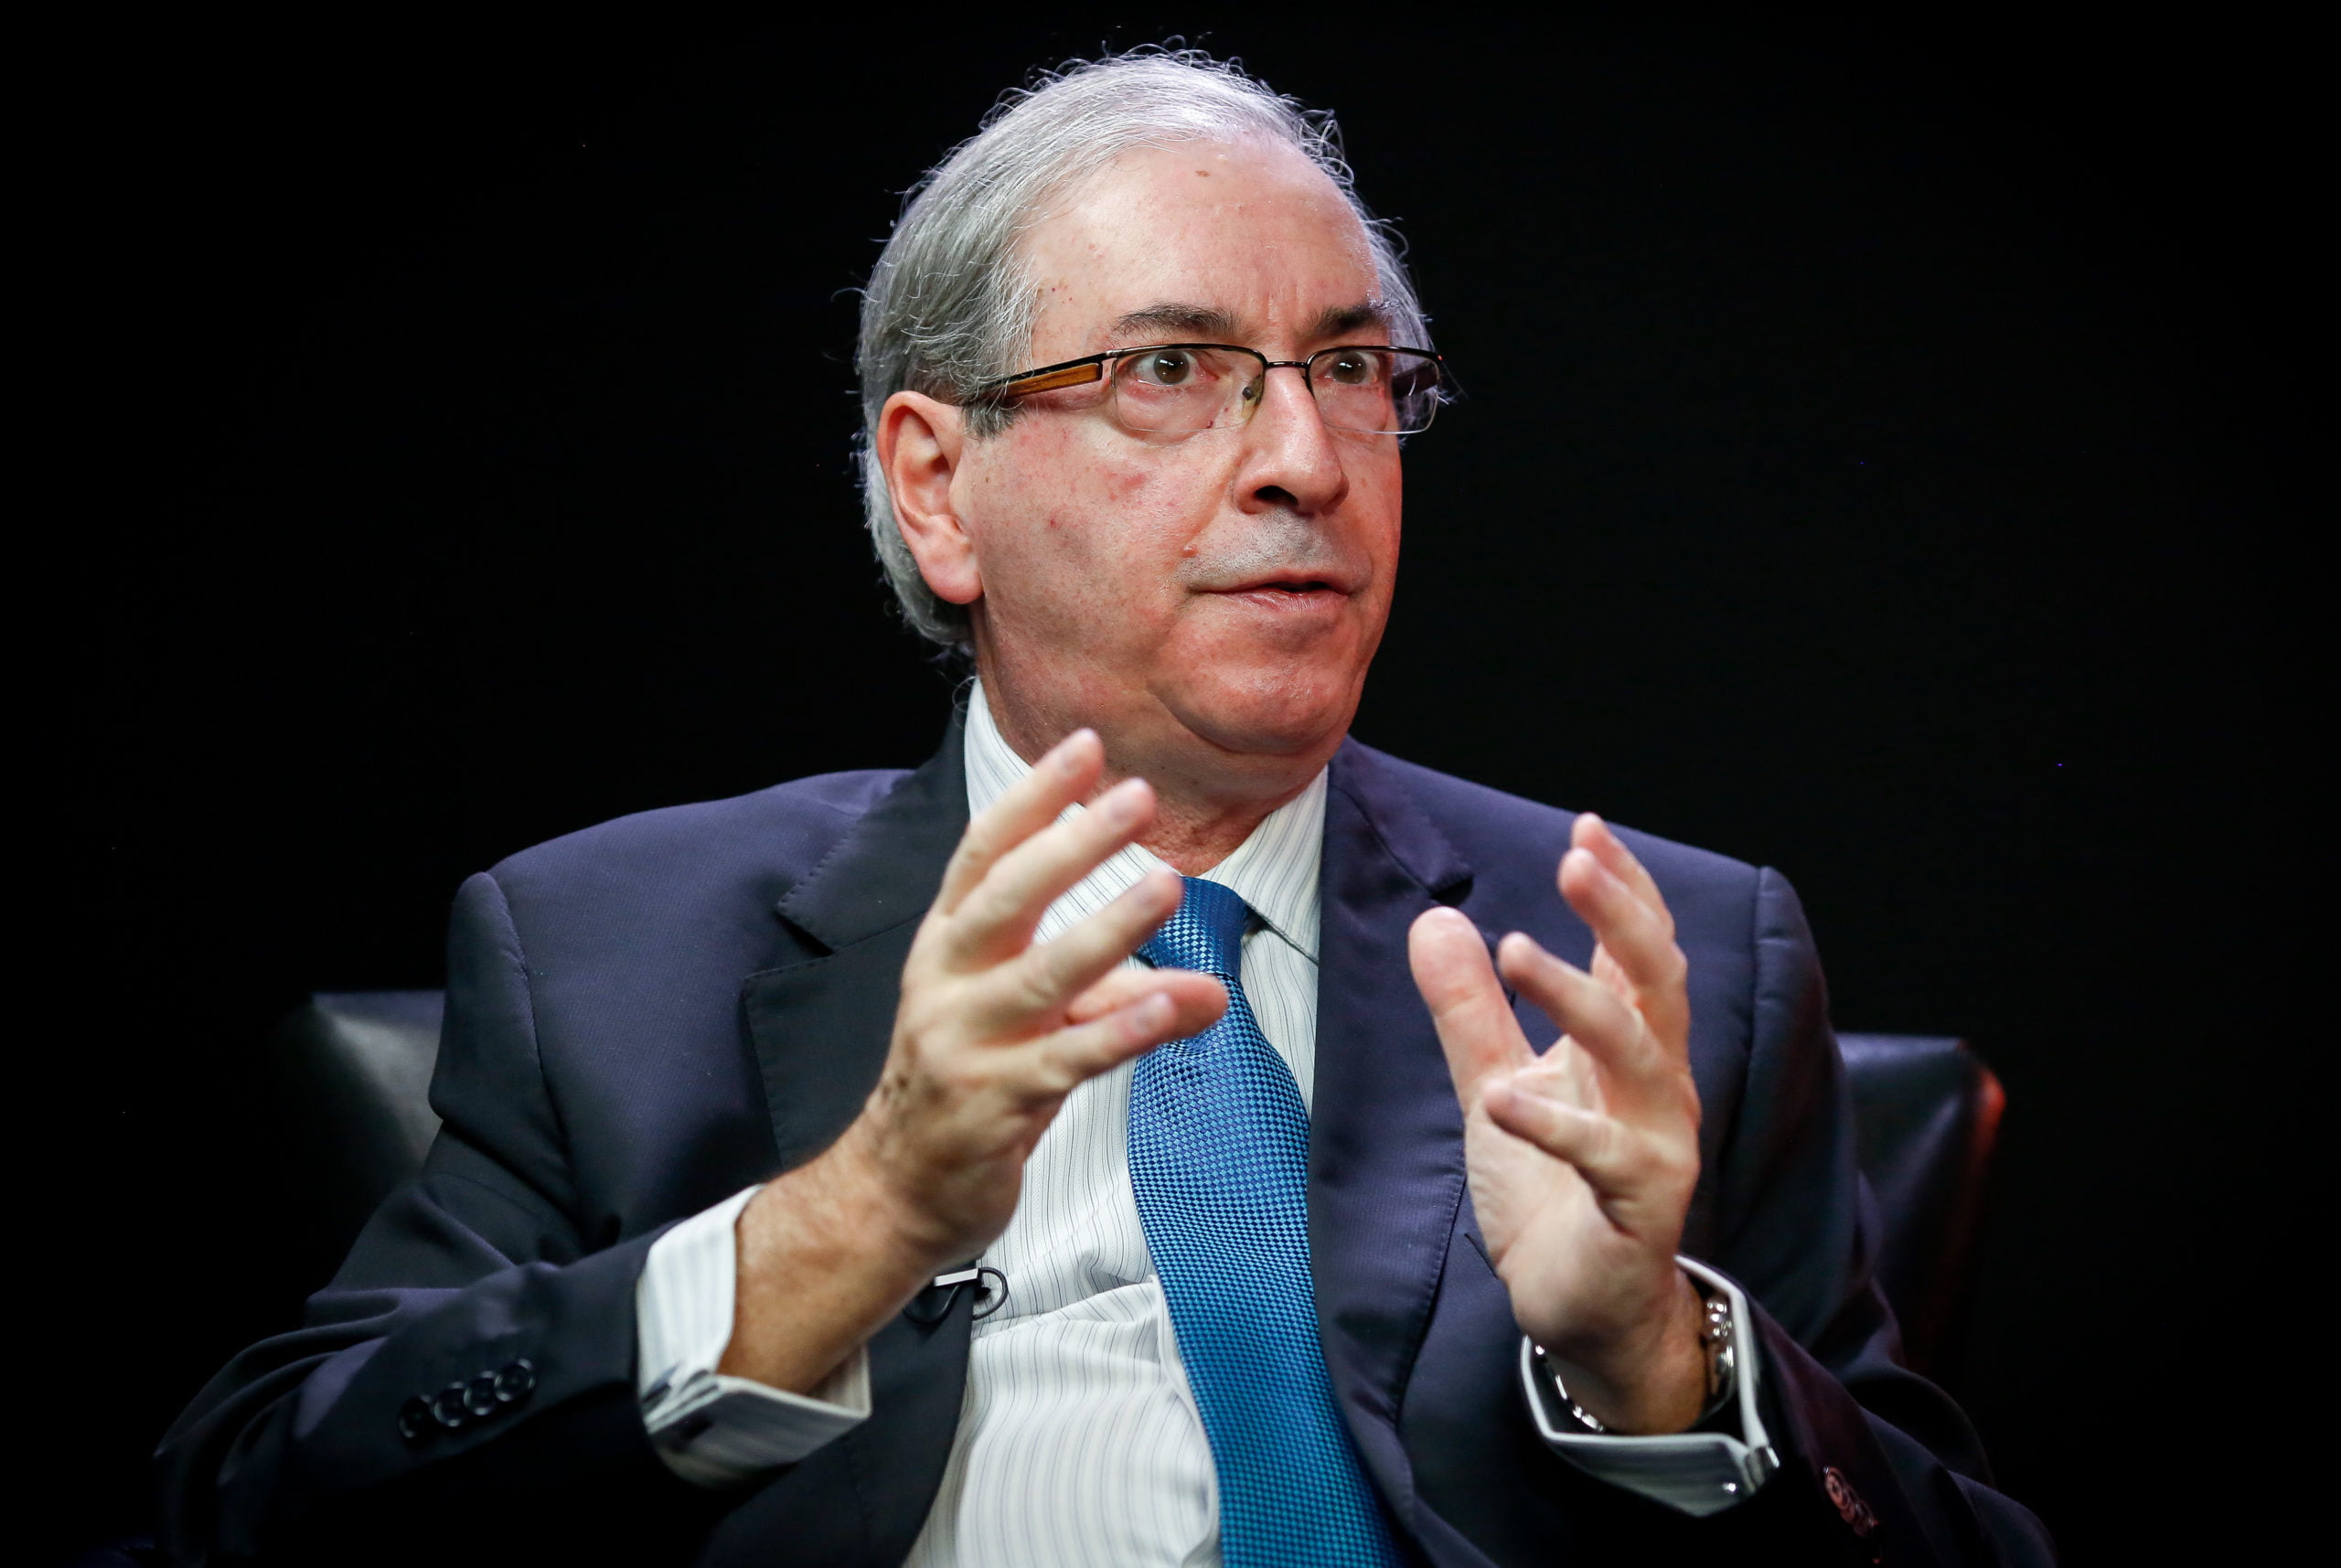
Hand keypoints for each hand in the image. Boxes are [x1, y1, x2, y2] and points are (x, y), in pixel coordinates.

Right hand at [723, 729, 1226, 1390]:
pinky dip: (1120, 1030)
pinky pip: (1065, 1060)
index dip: (1035, 798)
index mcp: (947, 945)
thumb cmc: (968, 1087)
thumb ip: (1112, 994)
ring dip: (1109, 926)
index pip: (986, 853)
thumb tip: (1204, 988)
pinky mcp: (992, 1103)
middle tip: (1136, 797)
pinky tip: (1174, 1008)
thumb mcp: (1032, 1024)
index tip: (1086, 747)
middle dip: (1073, 842)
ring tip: (1168, 884)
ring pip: (1042, 974)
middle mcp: (947, 982)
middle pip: (1009, 897)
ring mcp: (965, 1043)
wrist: (896, 1191)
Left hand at [1408, 814, 1706, 1433]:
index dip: (1623, 890)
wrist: (1584, 1309)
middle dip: (1621, 915)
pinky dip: (1553, 1124)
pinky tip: (1501, 1100)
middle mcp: (1656, 1084)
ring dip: (1580, 999)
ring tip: (1518, 952)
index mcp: (1629, 1050)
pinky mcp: (1638, 1204)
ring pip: (1638, 1055)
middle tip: (1576, 859)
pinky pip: (1602, 1155)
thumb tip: (1436, 920)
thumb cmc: (1551, 1193)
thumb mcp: (1497, 1086)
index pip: (1639, 952)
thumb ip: (1470, 1011)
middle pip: (1656, 982)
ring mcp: (1656, 1143)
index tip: (1588, 829)